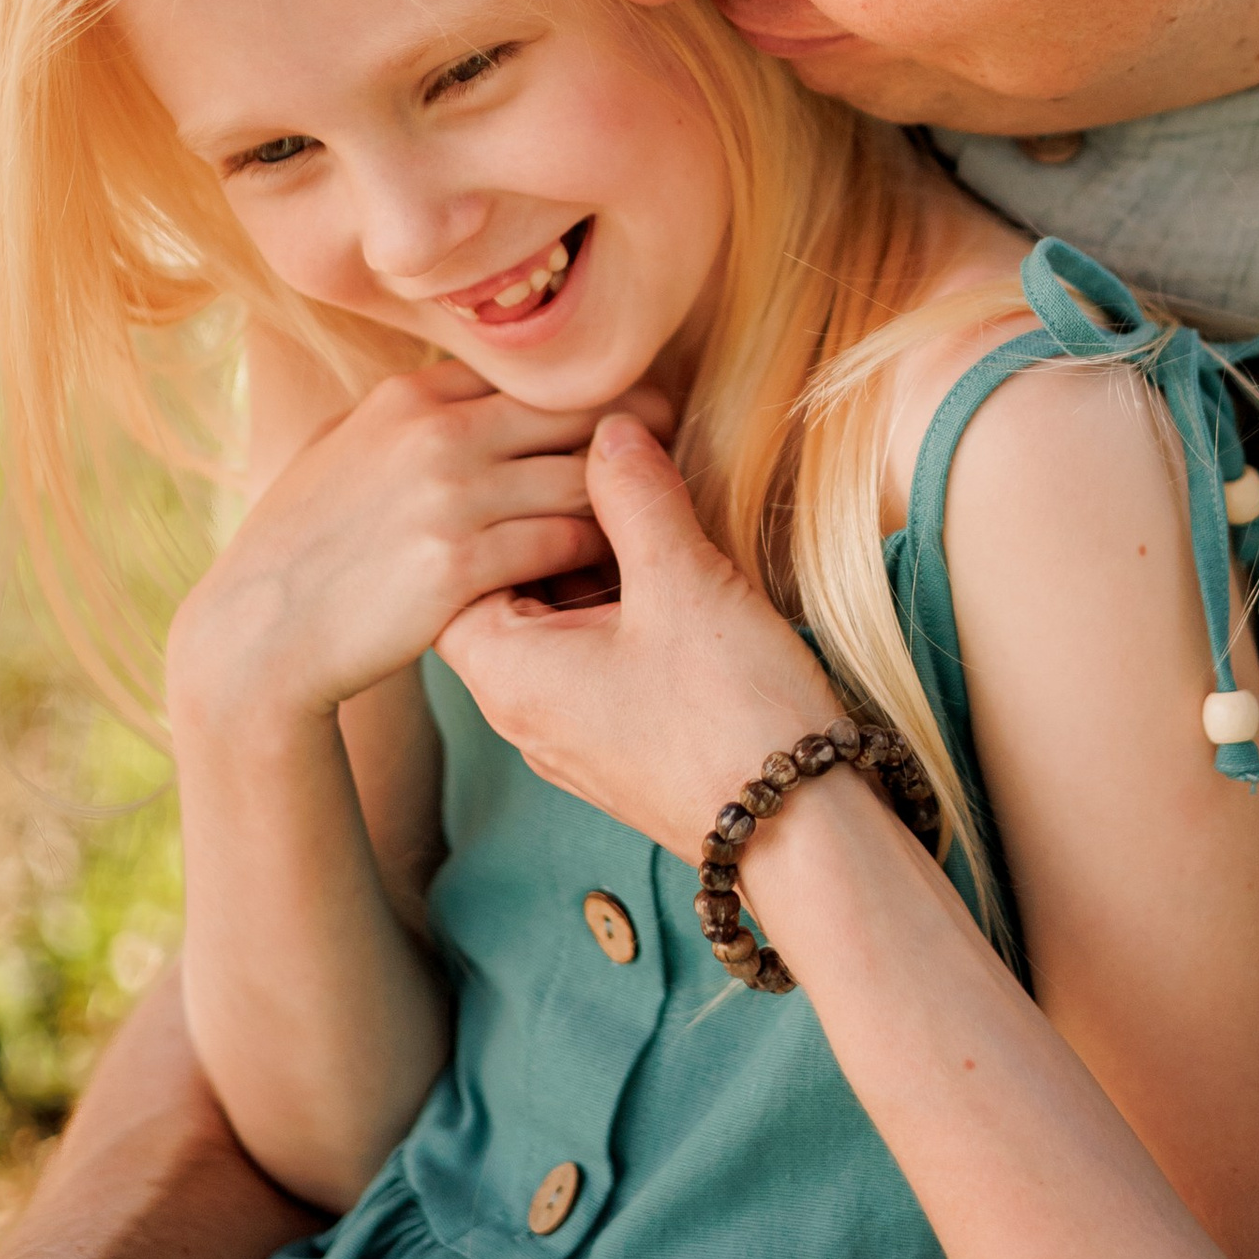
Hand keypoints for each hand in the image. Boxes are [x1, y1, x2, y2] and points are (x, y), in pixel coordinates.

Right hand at [169, 366, 610, 739]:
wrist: (257, 635)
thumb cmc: (300, 546)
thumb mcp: (339, 450)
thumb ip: (406, 417)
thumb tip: (467, 391)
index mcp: (411, 396)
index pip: (533, 371)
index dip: (590, 391)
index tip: (627, 411)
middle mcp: (435, 432)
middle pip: (576, 410)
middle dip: (633, 428)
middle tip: (667, 450)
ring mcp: (450, 496)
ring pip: (583, 476)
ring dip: (623, 498)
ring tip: (648, 515)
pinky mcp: (461, 564)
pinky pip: (565, 541)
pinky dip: (596, 552)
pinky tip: (610, 567)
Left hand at [436, 417, 840, 863]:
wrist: (803, 832)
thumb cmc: (732, 713)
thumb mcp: (683, 580)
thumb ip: (636, 494)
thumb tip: (609, 427)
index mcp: (507, 673)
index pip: (454, 569)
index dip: (497, 505)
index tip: (548, 459)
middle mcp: (522, 712)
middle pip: (504, 593)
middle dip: (550, 530)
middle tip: (600, 470)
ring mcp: (569, 736)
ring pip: (553, 626)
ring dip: (592, 569)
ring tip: (644, 514)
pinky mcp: (618, 746)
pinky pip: (593, 661)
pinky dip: (619, 610)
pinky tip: (673, 575)